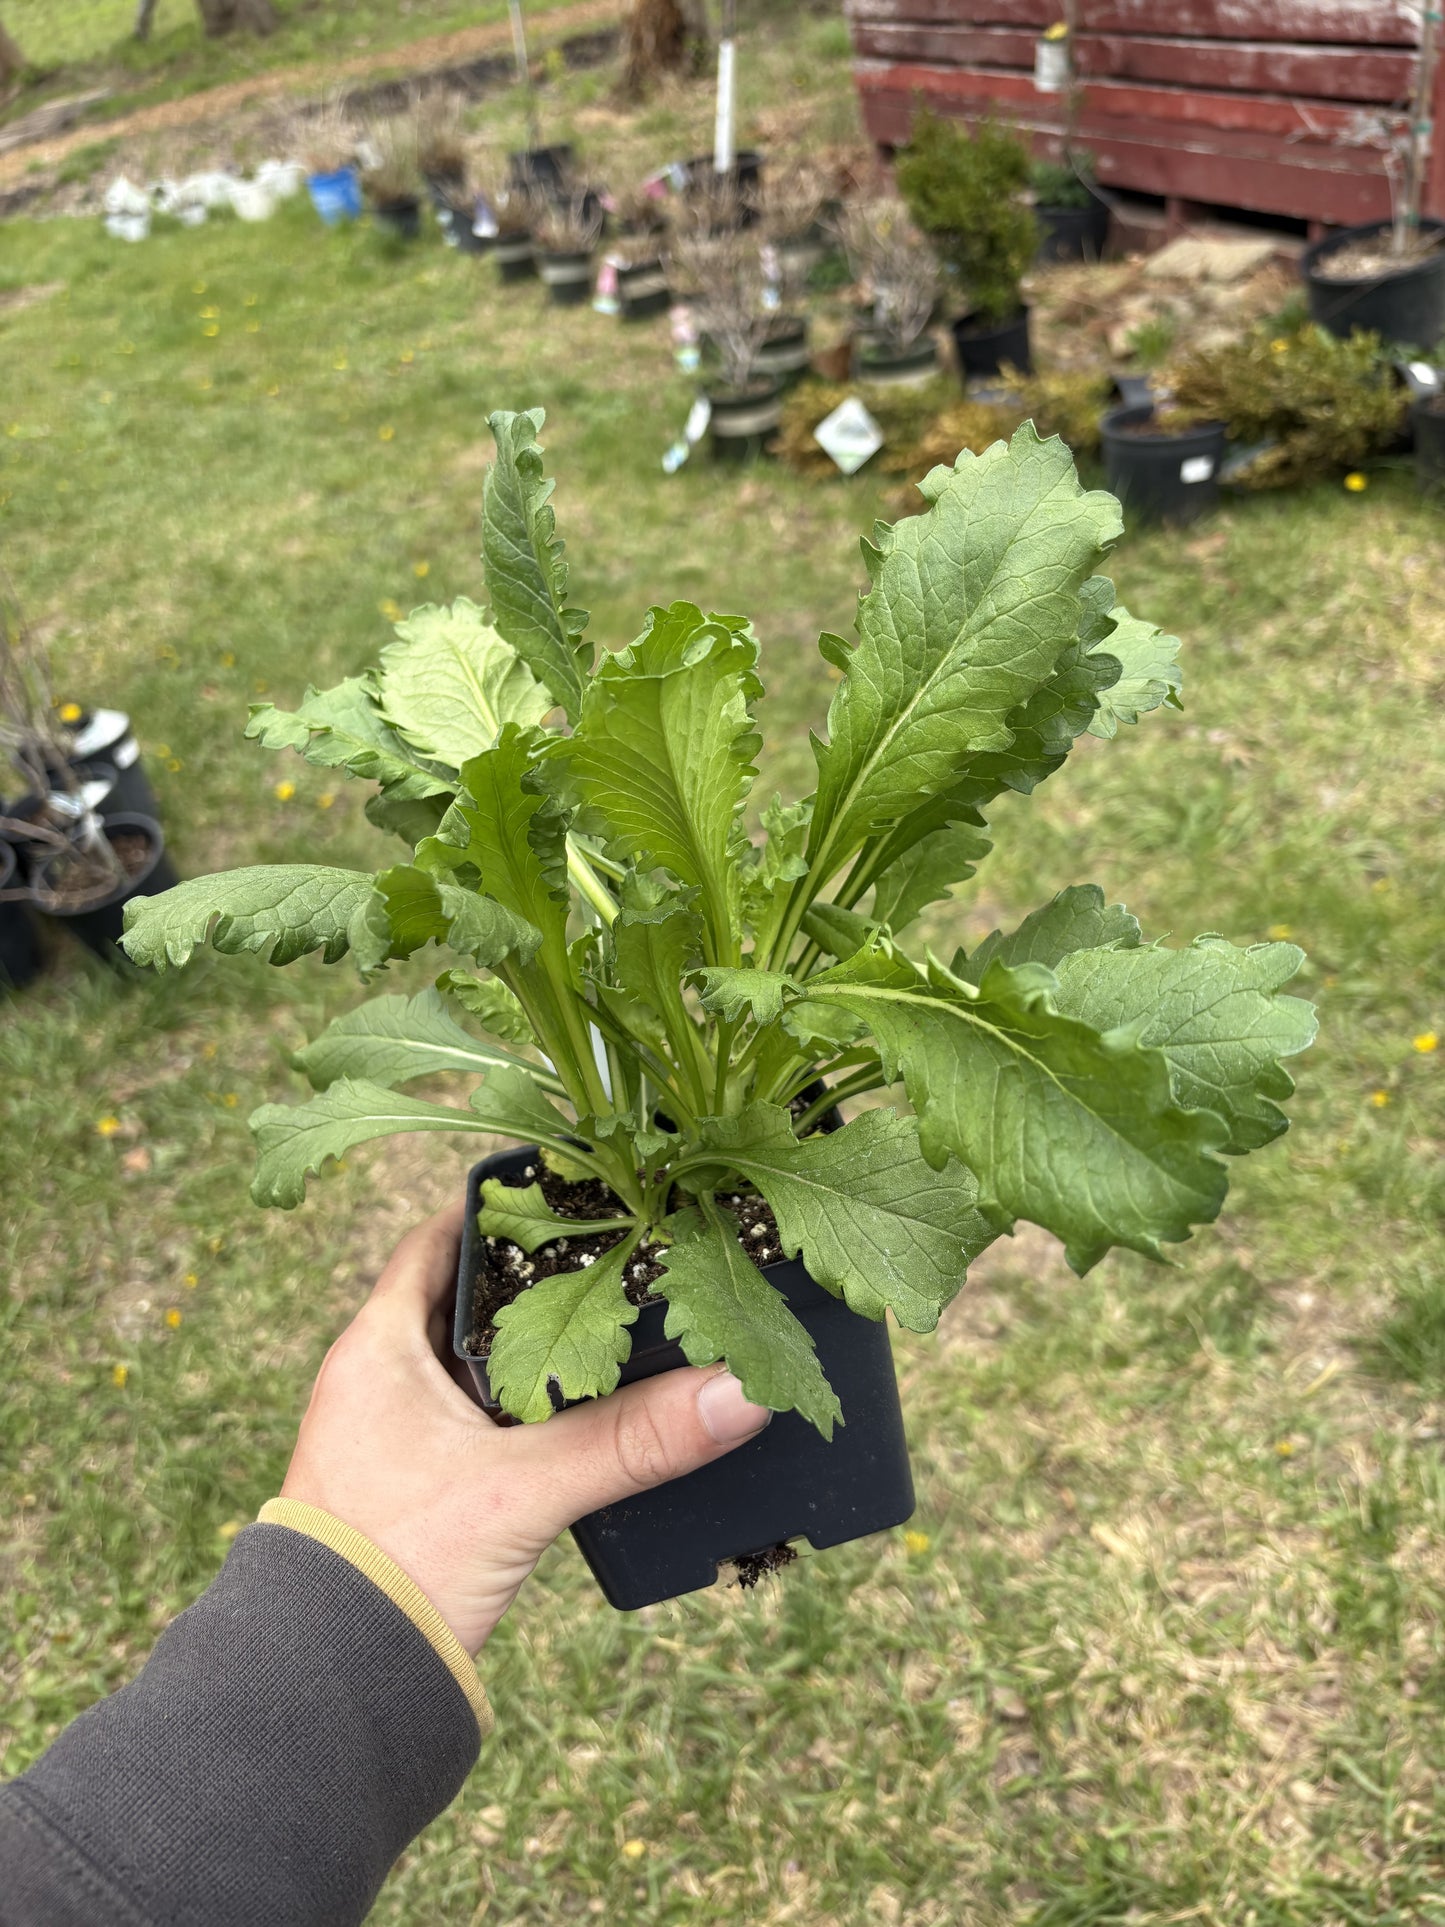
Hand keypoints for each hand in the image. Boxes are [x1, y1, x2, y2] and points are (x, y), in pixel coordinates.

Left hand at [279, 1201, 771, 1652]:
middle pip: (473, 1293)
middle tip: (623, 1250)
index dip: (506, 1204)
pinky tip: (590, 1413)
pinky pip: (488, 1415)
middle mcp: (380, 1376)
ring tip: (624, 1320)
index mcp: (378, 1346)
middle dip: (545, 1274)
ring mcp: (398, 1432)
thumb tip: (741, 1390)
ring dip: (543, 1345)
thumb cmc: (392, 1567)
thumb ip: (631, 1439)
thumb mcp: (524, 1490)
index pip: (442, 1236)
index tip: (578, 1188)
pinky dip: (536, 1403)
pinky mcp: (422, 1484)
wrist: (325, 1689)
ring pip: (484, 1360)